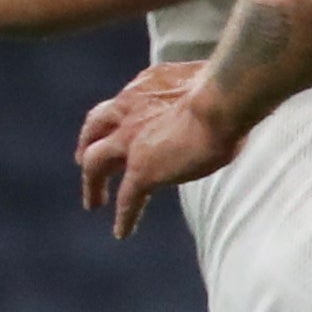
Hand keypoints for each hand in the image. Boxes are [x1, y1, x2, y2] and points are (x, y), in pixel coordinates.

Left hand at [76, 62, 248, 238]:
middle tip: (83, 162)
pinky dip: (124, 216)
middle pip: (94, 129)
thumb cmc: (227, 87)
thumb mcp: (206, 80)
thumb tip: (220, 97)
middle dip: (87, 145)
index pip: (123, 103)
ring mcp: (130, 142)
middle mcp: (128, 111)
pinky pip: (127, 198)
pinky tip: (122, 231)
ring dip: (92, 183)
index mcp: (145, 87)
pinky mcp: (142, 170)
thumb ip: (201, 89)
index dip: (116, 117)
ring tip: (94, 202)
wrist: (221, 101)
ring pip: (95, 164)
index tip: (117, 127)